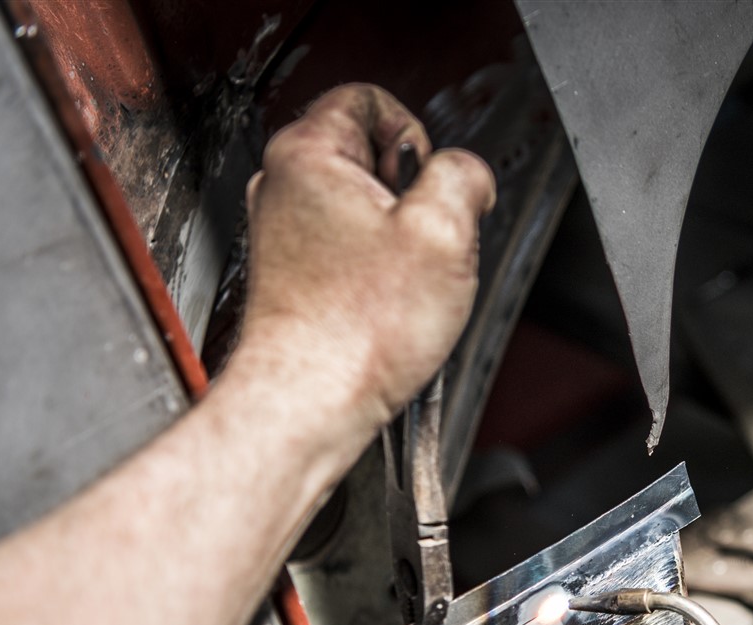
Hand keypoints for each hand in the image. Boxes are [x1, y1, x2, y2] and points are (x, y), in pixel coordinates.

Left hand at [237, 84, 497, 428]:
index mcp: (308, 154)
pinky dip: (377, 270)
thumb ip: (464, 176)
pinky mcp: (293, 272)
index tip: (431, 184)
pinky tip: (386, 303)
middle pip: (371, 153)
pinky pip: (352, 248)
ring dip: (399, 237)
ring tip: (403, 280)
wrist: (311, 399)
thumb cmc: (359, 329)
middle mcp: (284, 185)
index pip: (370, 97)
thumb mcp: (445, 232)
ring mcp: (284, 231)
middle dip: (414, 194)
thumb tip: (467, 174)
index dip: (418, 136)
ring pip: (365, 205)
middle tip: (422, 242)